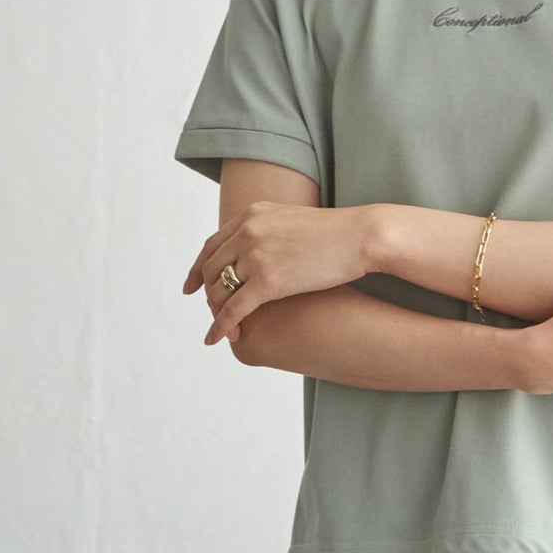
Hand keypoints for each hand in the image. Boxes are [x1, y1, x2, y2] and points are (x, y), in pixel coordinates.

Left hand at [182, 201, 370, 346]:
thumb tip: (260, 249)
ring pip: (219, 290)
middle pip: (211, 269)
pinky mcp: (267, 281)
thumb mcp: (293, 221)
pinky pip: (234, 309)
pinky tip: (218, 338)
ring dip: (216, 312)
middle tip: (213, 313)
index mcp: (252, 215)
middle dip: (208, 294)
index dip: (197, 269)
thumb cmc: (338, 233)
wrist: (361, 235)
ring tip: (222, 329)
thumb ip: (270, 230)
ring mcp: (255, 255)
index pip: (212, 245)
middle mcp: (247, 232)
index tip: (190, 287)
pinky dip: (221, 325)